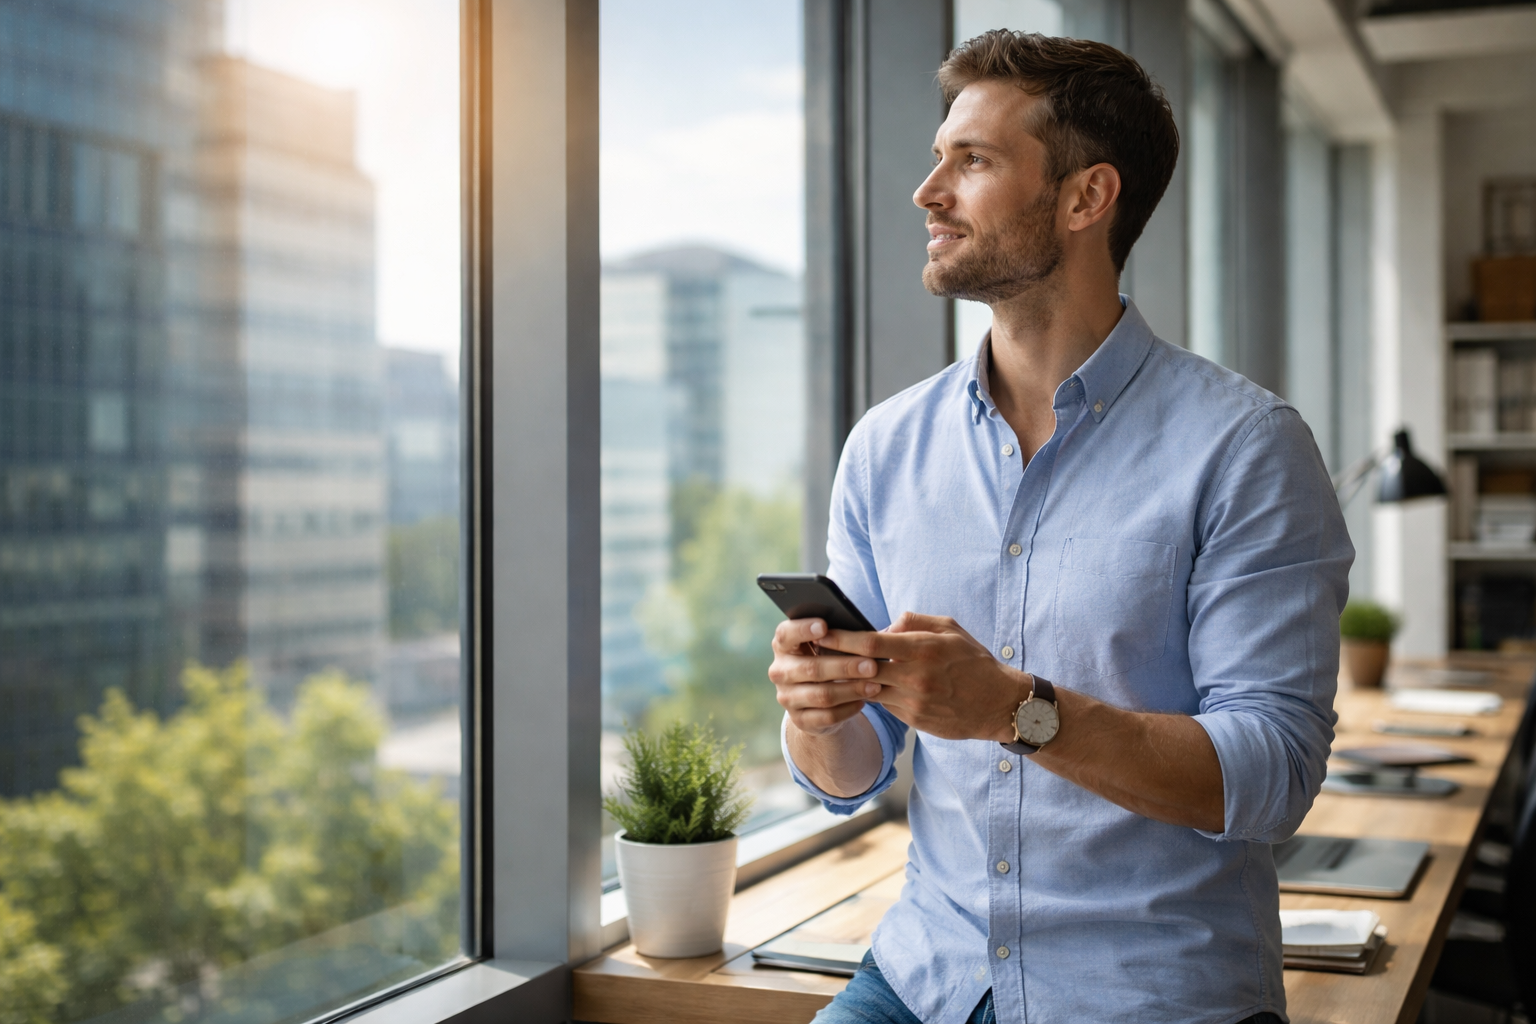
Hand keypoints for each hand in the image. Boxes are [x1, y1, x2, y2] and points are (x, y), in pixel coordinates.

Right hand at [769, 618, 882, 735]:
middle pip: (810, 668)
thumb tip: (866, 627)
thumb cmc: (831, 657)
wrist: (819, 698)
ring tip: (876, 684)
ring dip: (851, 689)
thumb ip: (838, 631)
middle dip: (843, 666)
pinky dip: (848, 708)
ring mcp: (787, 697)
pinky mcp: (800, 720)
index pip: (786, 634)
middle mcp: (780, 670)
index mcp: (783, 644)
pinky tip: (866, 701)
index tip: (825, 626)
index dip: (803, 629)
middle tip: (872, 664)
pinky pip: (826, 717)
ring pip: (821, 695)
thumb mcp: (829, 642)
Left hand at [821, 612, 1027, 741]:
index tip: (821, 632)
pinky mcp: (915, 720)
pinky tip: (862, 687)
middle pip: (862, 669)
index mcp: (923, 649)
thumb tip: (882, 626)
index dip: (842, 638)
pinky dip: (872, 695)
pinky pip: (884, 705)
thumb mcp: (949, 629)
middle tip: (814, 653)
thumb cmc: (973, 660)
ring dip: (849, 682)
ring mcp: (914, 702)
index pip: (871, 643)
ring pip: (869, 690)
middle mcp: (916, 677)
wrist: (999, 704)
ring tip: (830, 671)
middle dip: (835, 661)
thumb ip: (913, 621)